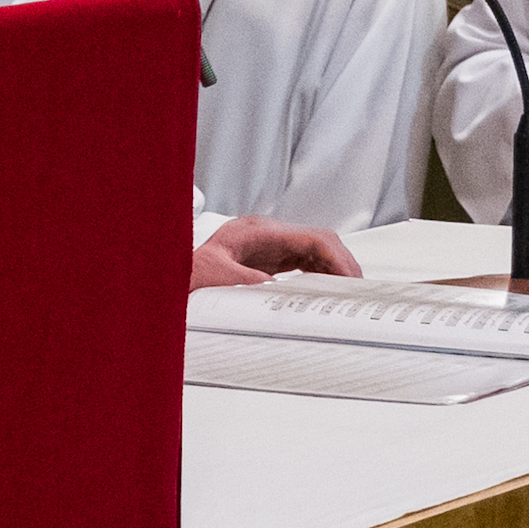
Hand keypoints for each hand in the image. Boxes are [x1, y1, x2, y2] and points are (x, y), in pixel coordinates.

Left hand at [193, 216, 360, 288]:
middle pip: (319, 243)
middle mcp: (268, 235)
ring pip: (315, 253)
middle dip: (343, 265)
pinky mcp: (268, 261)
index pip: (312, 237)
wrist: (170, 282)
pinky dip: (320, 277)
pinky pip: (304, 264)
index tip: (351, 279)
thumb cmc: (187, 276)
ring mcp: (269, 246)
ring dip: (334, 272)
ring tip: (349, 296)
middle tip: (358, 292)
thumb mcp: (215, 279)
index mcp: (258, 232)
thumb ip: (246, 283)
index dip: (337, 257)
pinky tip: (328, 293)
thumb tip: (278, 293)